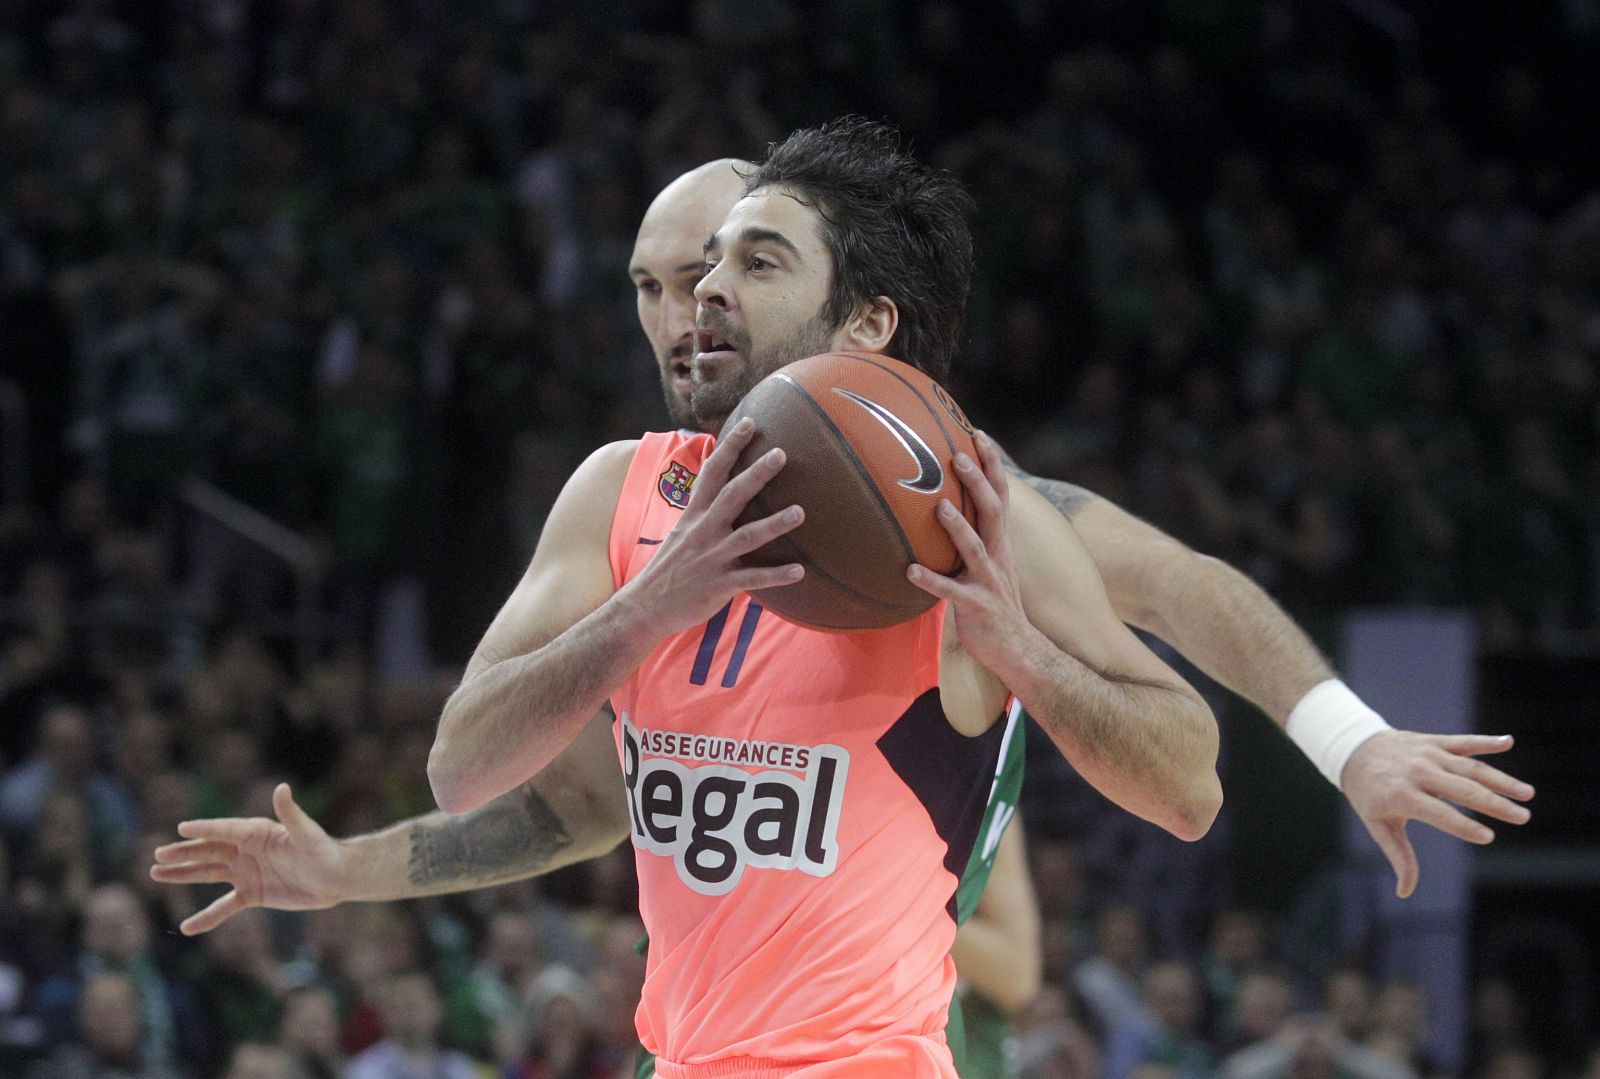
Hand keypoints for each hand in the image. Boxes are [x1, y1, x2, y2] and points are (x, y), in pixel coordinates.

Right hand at [149, 783, 347, 934]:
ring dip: (183, 874)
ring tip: (156, 873)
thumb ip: (291, 813)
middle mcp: (246, 850)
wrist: (336, 879)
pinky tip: (187, 927)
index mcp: (257, 832)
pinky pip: (224, 906)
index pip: (224, 830)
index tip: (181, 829)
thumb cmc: (324, 851)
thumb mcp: (306, 833)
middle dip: (183, 853)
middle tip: (157, 855)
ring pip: (208, 873)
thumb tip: (282, 787)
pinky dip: (207, 917)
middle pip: (209, 851)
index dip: (204, 829)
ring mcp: (246, 872)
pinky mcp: (251, 894)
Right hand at [623, 417, 804, 636]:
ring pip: (747, 536)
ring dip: (774, 524)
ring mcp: (712, 558)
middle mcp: (704, 531)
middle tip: (781, 454)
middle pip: (732, 495)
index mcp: (695, 514)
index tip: (749, 421)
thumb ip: (705, 511)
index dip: (730, 445)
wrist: (644, 607)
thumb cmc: (670, 568)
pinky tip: (800, 571)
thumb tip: (725, 489)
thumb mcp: (683, 531)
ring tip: (800, 512)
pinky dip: (776, 575)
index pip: (712, 471)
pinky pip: (753, 579)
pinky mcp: (719, 585)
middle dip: (756, 474)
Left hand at [906, 431, 1032, 669]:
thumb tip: (946, 506)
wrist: (1018, 649)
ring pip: (975, 548)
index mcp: (1001, 542)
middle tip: (958, 456)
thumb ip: (973, 536)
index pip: (1001, 495)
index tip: (977, 433)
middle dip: (978, 482)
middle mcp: (998, 556)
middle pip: (993, 511)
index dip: (992, 464)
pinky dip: (932, 581)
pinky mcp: (977, 606)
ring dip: (957, 527)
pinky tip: (910, 571)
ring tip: (939, 506)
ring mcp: (989, 581)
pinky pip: (952, 592)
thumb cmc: (994, 602)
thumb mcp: (989, 563)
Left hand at [1342, 730, 1533, 897]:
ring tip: (1527, 793)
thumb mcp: (1377, 825)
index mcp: (1401, 795)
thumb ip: (1398, 856)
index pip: (1438, 813)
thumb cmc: (1368, 794)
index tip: (1488, 837)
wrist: (1353, 749)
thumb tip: (1405, 893)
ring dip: (1500, 779)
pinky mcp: (1434, 741)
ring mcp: (1428, 754)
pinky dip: (1486, 741)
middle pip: (1462, 789)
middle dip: (1494, 803)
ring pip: (1470, 767)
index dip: (1462, 825)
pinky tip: (1508, 742)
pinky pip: (1463, 742)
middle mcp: (1417, 772)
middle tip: (1523, 817)